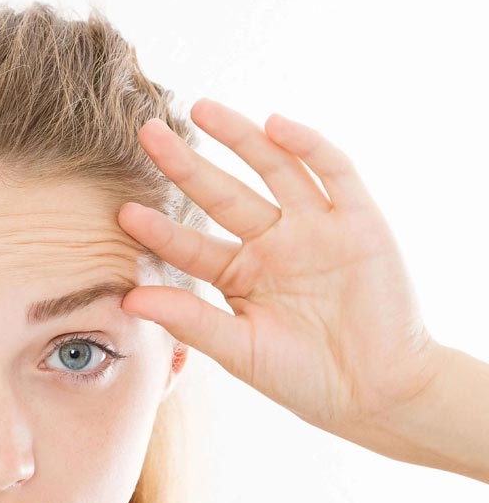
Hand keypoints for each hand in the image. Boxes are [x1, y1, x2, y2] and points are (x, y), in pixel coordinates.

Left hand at [117, 99, 442, 443]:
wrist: (379, 392)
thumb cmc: (306, 378)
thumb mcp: (241, 350)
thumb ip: (190, 321)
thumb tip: (127, 300)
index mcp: (240, 276)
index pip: (191, 245)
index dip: (160, 229)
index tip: (123, 213)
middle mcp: (272, 244)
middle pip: (221, 194)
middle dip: (186, 165)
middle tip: (147, 132)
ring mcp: (314, 228)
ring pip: (273, 169)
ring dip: (241, 137)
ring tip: (201, 109)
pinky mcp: (358, 221)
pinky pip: (333, 173)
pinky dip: (308, 146)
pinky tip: (275, 124)